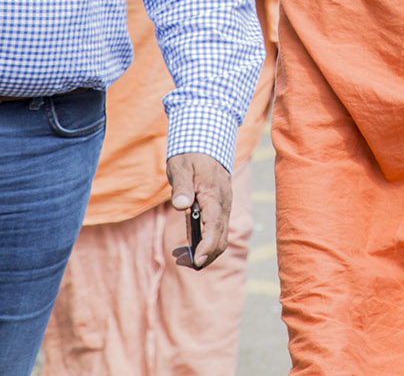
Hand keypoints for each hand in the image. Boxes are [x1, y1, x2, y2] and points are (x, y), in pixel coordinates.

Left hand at [167, 153, 231, 270]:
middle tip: (180, 261)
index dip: (207, 247)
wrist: (206, 142)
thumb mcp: (181, 168)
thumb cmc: (191, 155)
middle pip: (220, 239)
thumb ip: (182, 187)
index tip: (196, 260)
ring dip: (204, 251)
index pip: (215, 227)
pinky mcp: (219, 209)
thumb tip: (181, 206)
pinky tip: (187, 244)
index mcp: (215, 197)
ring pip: (220, 237)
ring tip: (179, 256)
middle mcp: (223, 205)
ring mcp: (223, 207)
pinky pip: (216, 230)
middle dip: (204, 256)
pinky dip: (204, 242)